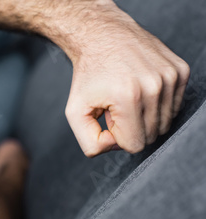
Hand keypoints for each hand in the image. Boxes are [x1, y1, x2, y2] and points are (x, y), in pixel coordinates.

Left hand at [62, 3, 189, 156]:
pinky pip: (174, 107)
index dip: (118, 137)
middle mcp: (155, 86)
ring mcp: (170, 77)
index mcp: (128, 98)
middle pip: (151, 135)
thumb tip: (115, 146)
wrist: (103, 36)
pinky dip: (156, 104)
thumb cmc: (87, 76)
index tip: (108, 119)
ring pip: (165, 123)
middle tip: (116, 107)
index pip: (135, 145)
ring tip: (127, 98)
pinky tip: (140, 89)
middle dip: (131, 127)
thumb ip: (89, 142)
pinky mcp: (180, 71)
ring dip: (144, 116)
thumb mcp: (75, 111)